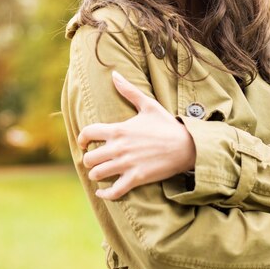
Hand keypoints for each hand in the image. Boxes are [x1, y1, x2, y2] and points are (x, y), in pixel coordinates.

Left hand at [78, 71, 195, 199]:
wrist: (187, 146)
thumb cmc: (167, 125)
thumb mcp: (148, 105)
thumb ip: (128, 91)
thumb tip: (114, 74)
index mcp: (119, 130)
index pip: (88, 133)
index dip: (82, 139)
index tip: (85, 143)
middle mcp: (119, 148)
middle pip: (89, 158)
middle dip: (90, 159)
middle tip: (96, 159)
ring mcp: (127, 165)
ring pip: (97, 174)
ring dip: (96, 175)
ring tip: (101, 173)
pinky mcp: (136, 179)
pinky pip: (113, 191)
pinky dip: (105, 194)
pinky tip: (103, 192)